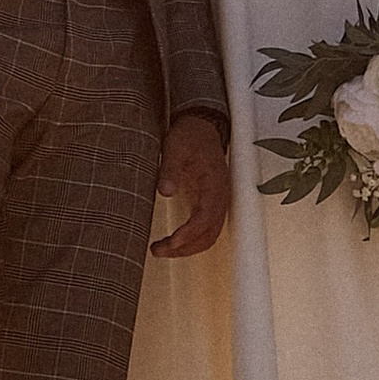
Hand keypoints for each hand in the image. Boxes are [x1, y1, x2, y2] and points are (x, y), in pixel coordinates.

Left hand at [150, 112, 230, 257]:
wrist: (201, 129)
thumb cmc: (189, 137)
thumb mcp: (175, 148)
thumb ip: (170, 169)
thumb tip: (165, 191)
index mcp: (215, 183)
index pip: (206, 216)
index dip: (190, 232)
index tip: (172, 242)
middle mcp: (220, 197)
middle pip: (208, 233)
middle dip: (184, 247)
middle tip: (158, 250)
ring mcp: (216, 203)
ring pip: (207, 236)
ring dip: (186, 248)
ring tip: (159, 250)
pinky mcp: (209, 205)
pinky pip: (205, 230)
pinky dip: (190, 241)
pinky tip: (171, 242)